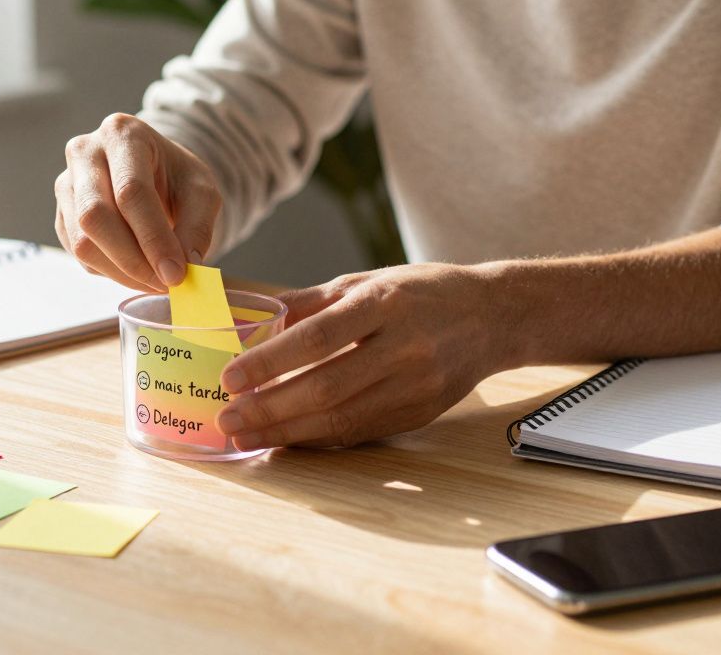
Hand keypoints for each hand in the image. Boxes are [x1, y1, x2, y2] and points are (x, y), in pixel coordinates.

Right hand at [55, 113, 222, 291]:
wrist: (152, 171)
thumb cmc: (176, 176)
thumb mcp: (201, 192)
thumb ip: (198, 227)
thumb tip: (185, 267)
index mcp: (123, 134)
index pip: (131, 191)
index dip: (153, 237)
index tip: (175, 273)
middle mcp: (85, 152)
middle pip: (96, 216)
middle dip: (133, 260)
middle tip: (165, 283)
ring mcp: (66, 184)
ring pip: (82, 241)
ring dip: (121, 272)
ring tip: (154, 280)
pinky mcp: (61, 214)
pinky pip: (79, 254)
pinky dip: (110, 271)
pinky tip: (136, 269)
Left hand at [215, 264, 505, 449]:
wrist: (493, 316)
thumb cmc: (421, 292)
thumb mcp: (368, 281)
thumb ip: (312, 302)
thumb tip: (254, 318)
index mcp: (385, 303)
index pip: (319, 337)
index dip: (272, 361)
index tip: (231, 377)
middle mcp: (403, 347)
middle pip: (327, 387)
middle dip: (270, 408)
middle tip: (227, 418)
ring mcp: (416, 386)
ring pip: (342, 419)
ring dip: (286, 432)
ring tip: (245, 434)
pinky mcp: (420, 413)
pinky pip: (360, 432)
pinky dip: (317, 439)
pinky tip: (285, 438)